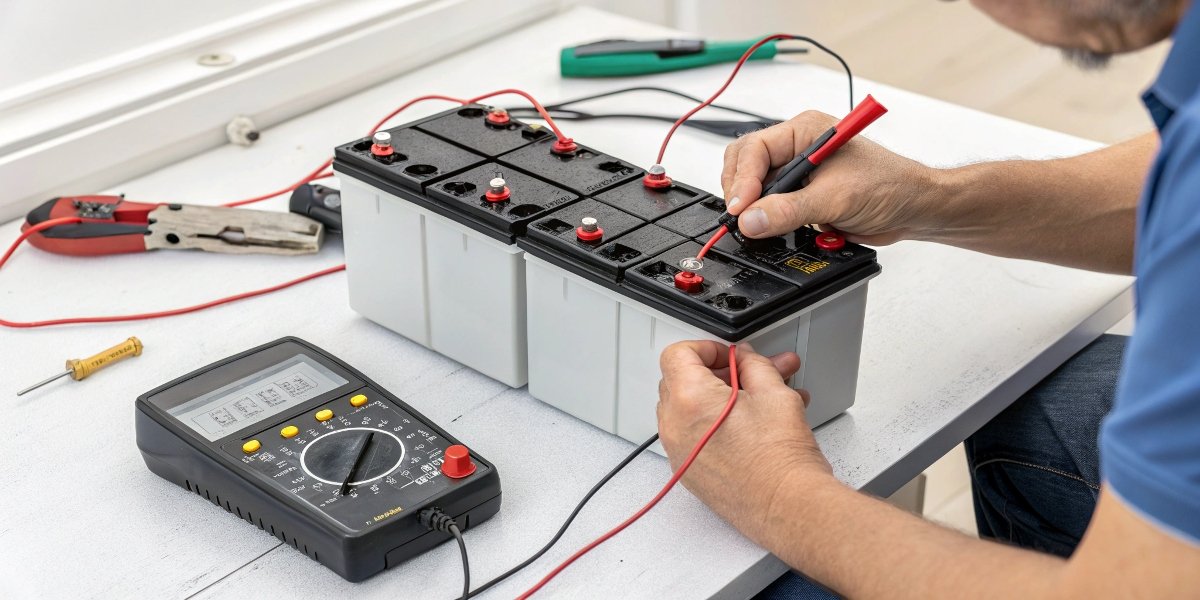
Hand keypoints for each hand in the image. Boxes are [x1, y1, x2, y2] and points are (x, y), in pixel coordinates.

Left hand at [657, 341, 832, 539]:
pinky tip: (755, 423)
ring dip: (722, 399)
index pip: (678, 354)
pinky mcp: (691, 473)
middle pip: (683, 382)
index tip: (730, 355)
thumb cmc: (780, 460)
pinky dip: (718, 424)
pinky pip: (696, 437)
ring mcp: (680, 453)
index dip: (707, 348)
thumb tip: (745, 358)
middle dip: (720, 373)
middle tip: (752, 374)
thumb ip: (753, 364)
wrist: (789, 507)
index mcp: (688, 399)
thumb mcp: (773, 392)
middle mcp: (675, 427)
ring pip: (691, 410)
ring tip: (764, 398)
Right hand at [721, 110, 942, 243]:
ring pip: (757, 189)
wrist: (914, 209)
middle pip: (746, 165)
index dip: (742, 180)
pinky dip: (770, 221)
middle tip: (744, 218)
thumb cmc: (890, 186)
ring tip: (762, 226)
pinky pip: (772, 208)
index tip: (741, 208)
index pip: (755, 149)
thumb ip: (789, 210)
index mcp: (804, 131)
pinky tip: (777, 229)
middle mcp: (798, 148)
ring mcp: (799, 173)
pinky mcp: (802, 197)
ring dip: (757, 209)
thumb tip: (751, 220)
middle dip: (742, 193)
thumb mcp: (835, 198)